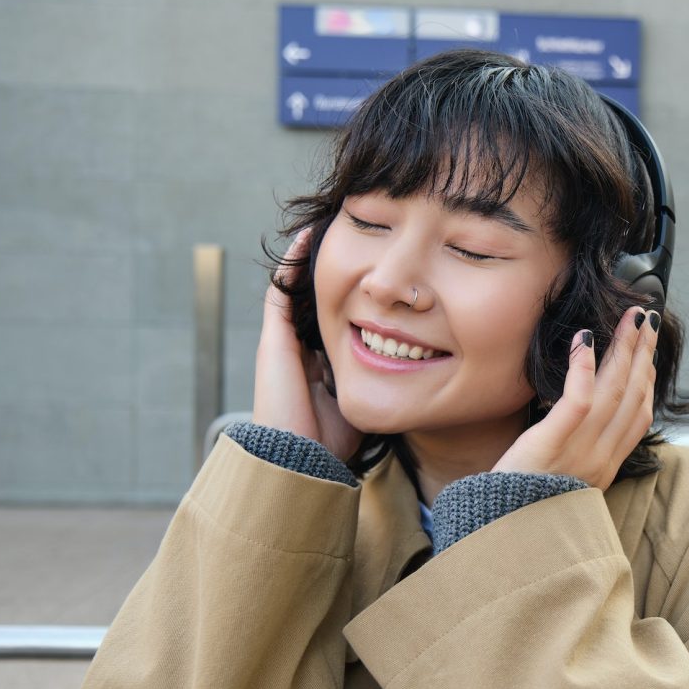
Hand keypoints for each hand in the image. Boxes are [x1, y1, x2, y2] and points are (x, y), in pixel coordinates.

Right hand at [252, 227, 363, 461]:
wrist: (300, 460)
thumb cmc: (333, 444)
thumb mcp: (364, 405)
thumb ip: (380, 386)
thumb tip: (414, 372)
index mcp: (316, 366)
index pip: (332, 321)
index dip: (348, 298)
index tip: (371, 275)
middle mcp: (296, 350)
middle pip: (313, 300)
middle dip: (333, 272)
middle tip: (355, 239)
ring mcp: (281, 343)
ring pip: (294, 290)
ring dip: (310, 260)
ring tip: (330, 227)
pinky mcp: (274, 340)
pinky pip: (280, 291)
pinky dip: (293, 263)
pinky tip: (310, 237)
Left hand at [492, 306, 659, 490]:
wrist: (499, 532)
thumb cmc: (520, 503)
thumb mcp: (561, 479)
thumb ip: (577, 450)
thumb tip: (581, 417)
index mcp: (605, 466)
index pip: (639, 415)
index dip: (647, 378)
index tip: (648, 349)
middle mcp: (601, 458)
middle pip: (633, 396)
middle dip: (642, 352)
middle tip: (645, 318)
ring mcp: (580, 451)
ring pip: (613, 392)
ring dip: (624, 349)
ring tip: (629, 318)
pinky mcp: (551, 443)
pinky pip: (577, 401)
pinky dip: (584, 368)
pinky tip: (585, 339)